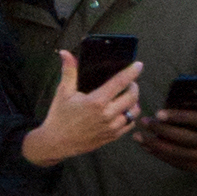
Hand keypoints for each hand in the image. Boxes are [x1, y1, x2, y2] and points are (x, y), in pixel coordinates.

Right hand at [24, 53, 143, 168]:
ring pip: (133, 112)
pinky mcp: (112, 136)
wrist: (57, 142)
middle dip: (134, 86)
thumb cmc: (59, 115)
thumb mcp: (63, 92)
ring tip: (127, 96)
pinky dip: (130, 115)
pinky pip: (129, 124)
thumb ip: (68, 71)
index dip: (131, 72)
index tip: (139, 65)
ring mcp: (111, 127)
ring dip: (134, 102)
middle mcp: (107, 115)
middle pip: (132, 97)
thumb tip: (65, 53)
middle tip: (129, 81)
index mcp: (96, 101)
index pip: (119, 83)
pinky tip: (122, 110)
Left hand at [143, 106, 196, 189]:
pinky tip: (153, 150)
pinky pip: (184, 165)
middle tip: (143, 123)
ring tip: (140, 138)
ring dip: (157, 147)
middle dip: (160, 132)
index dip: (176, 117)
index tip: (158, 113)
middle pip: (184, 139)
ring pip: (180, 155)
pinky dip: (167, 158)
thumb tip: (175, 110)